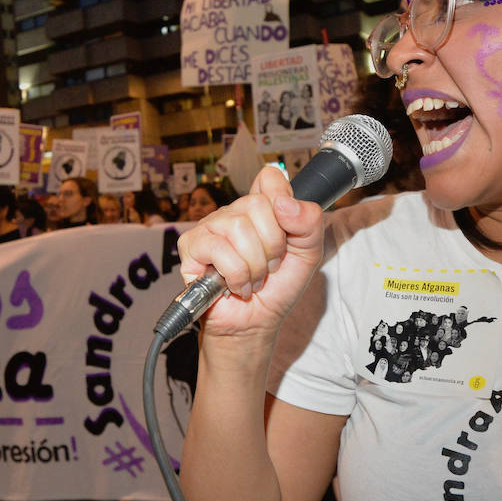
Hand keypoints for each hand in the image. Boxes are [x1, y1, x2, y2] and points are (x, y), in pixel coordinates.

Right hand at [175, 166, 324, 342]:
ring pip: (238, 228)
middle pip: (258, 205)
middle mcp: (234, 212)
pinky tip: (235, 284)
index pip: (269, 177)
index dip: (281, 198)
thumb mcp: (308, 255)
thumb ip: (309, 223)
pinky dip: (235, 274)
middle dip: (272, 246)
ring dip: (254, 265)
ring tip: (253, 278)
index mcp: (261, 209)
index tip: (287, 230)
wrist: (256, 322)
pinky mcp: (192, 246)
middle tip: (269, 266)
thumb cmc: (277, 288)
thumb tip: (284, 203)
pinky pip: (218, 249)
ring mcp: (210, 227)